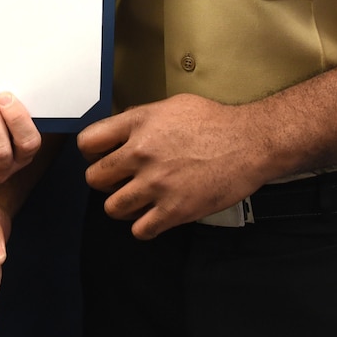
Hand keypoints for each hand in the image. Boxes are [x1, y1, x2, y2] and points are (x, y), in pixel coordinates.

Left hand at [77, 94, 264, 238]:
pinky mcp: (174, 210)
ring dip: (124, 206)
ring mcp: (156, 184)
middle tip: (122, 182)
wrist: (249, 142)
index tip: (102, 159)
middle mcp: (141, 153)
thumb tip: (121, 131)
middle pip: (94, 179)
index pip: (87, 142)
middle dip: (106, 182)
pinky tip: (155, 216)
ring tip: (140, 201)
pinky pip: (139, 230)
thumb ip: (141, 119)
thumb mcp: (171, 106)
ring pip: (112, 208)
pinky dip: (144, 226)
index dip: (91, 154)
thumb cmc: (215, 122)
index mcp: (138, 124)